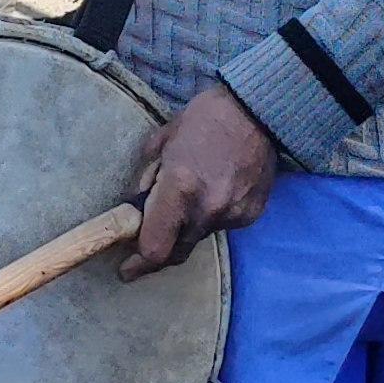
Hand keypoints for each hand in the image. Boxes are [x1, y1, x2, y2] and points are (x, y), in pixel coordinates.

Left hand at [121, 88, 278, 280]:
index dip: (137, 264)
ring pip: (198, 237)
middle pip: (176, 252)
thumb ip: (147, 179)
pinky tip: (212, 190)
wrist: (258, 112)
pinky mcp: (250, 215)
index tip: (125, 270)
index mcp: (179, 189)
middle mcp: (206, 210)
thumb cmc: (205, 119)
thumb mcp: (162, 142)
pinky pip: (221, 226)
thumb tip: (136, 206)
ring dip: (186, 227)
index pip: (155, 247)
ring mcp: (232, 215)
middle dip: (158, 252)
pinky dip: (210, 216)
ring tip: (188, 195)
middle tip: (143, 246)